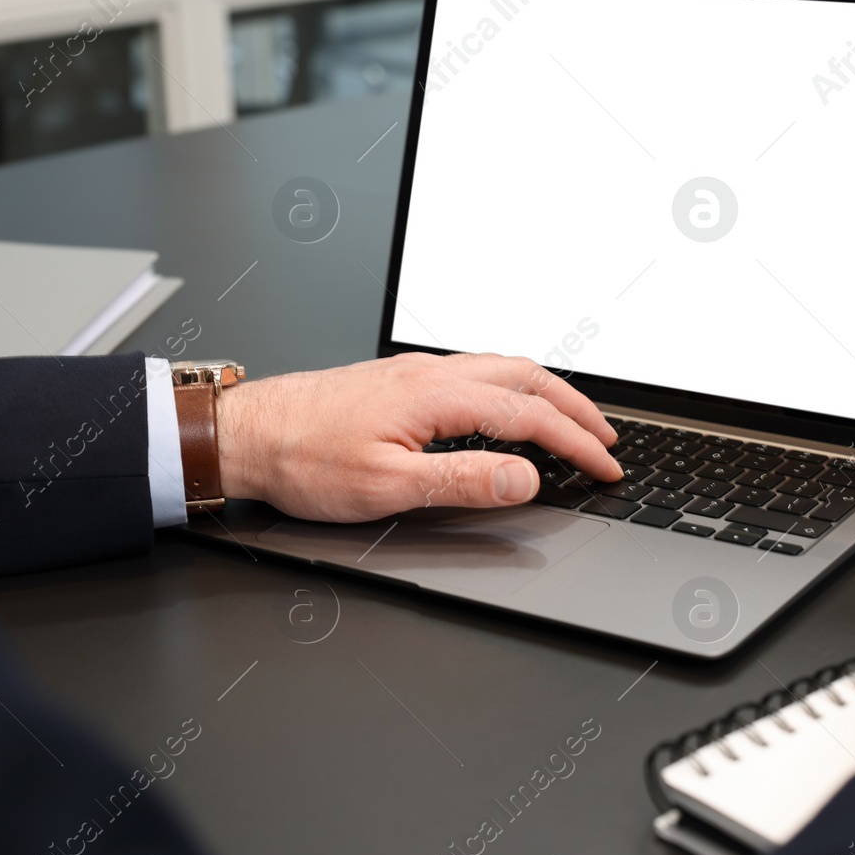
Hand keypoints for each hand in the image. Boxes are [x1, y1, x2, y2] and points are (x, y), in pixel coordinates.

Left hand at [213, 352, 621, 521]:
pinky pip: (475, 371)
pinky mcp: (399, 379)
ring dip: (547, 392)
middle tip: (608, 440)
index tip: (607, 468)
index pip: (530, 416)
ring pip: (502, 368)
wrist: (246, 433)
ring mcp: (415, 371)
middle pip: (527, 377)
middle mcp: (431, 372)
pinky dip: (513, 387)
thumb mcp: (386, 486)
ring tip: (572, 420)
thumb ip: (463, 480)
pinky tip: (507, 407)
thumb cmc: (303, 458)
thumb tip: (527, 478)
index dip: (577, 444)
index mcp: (437, 395)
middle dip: (576, 408)